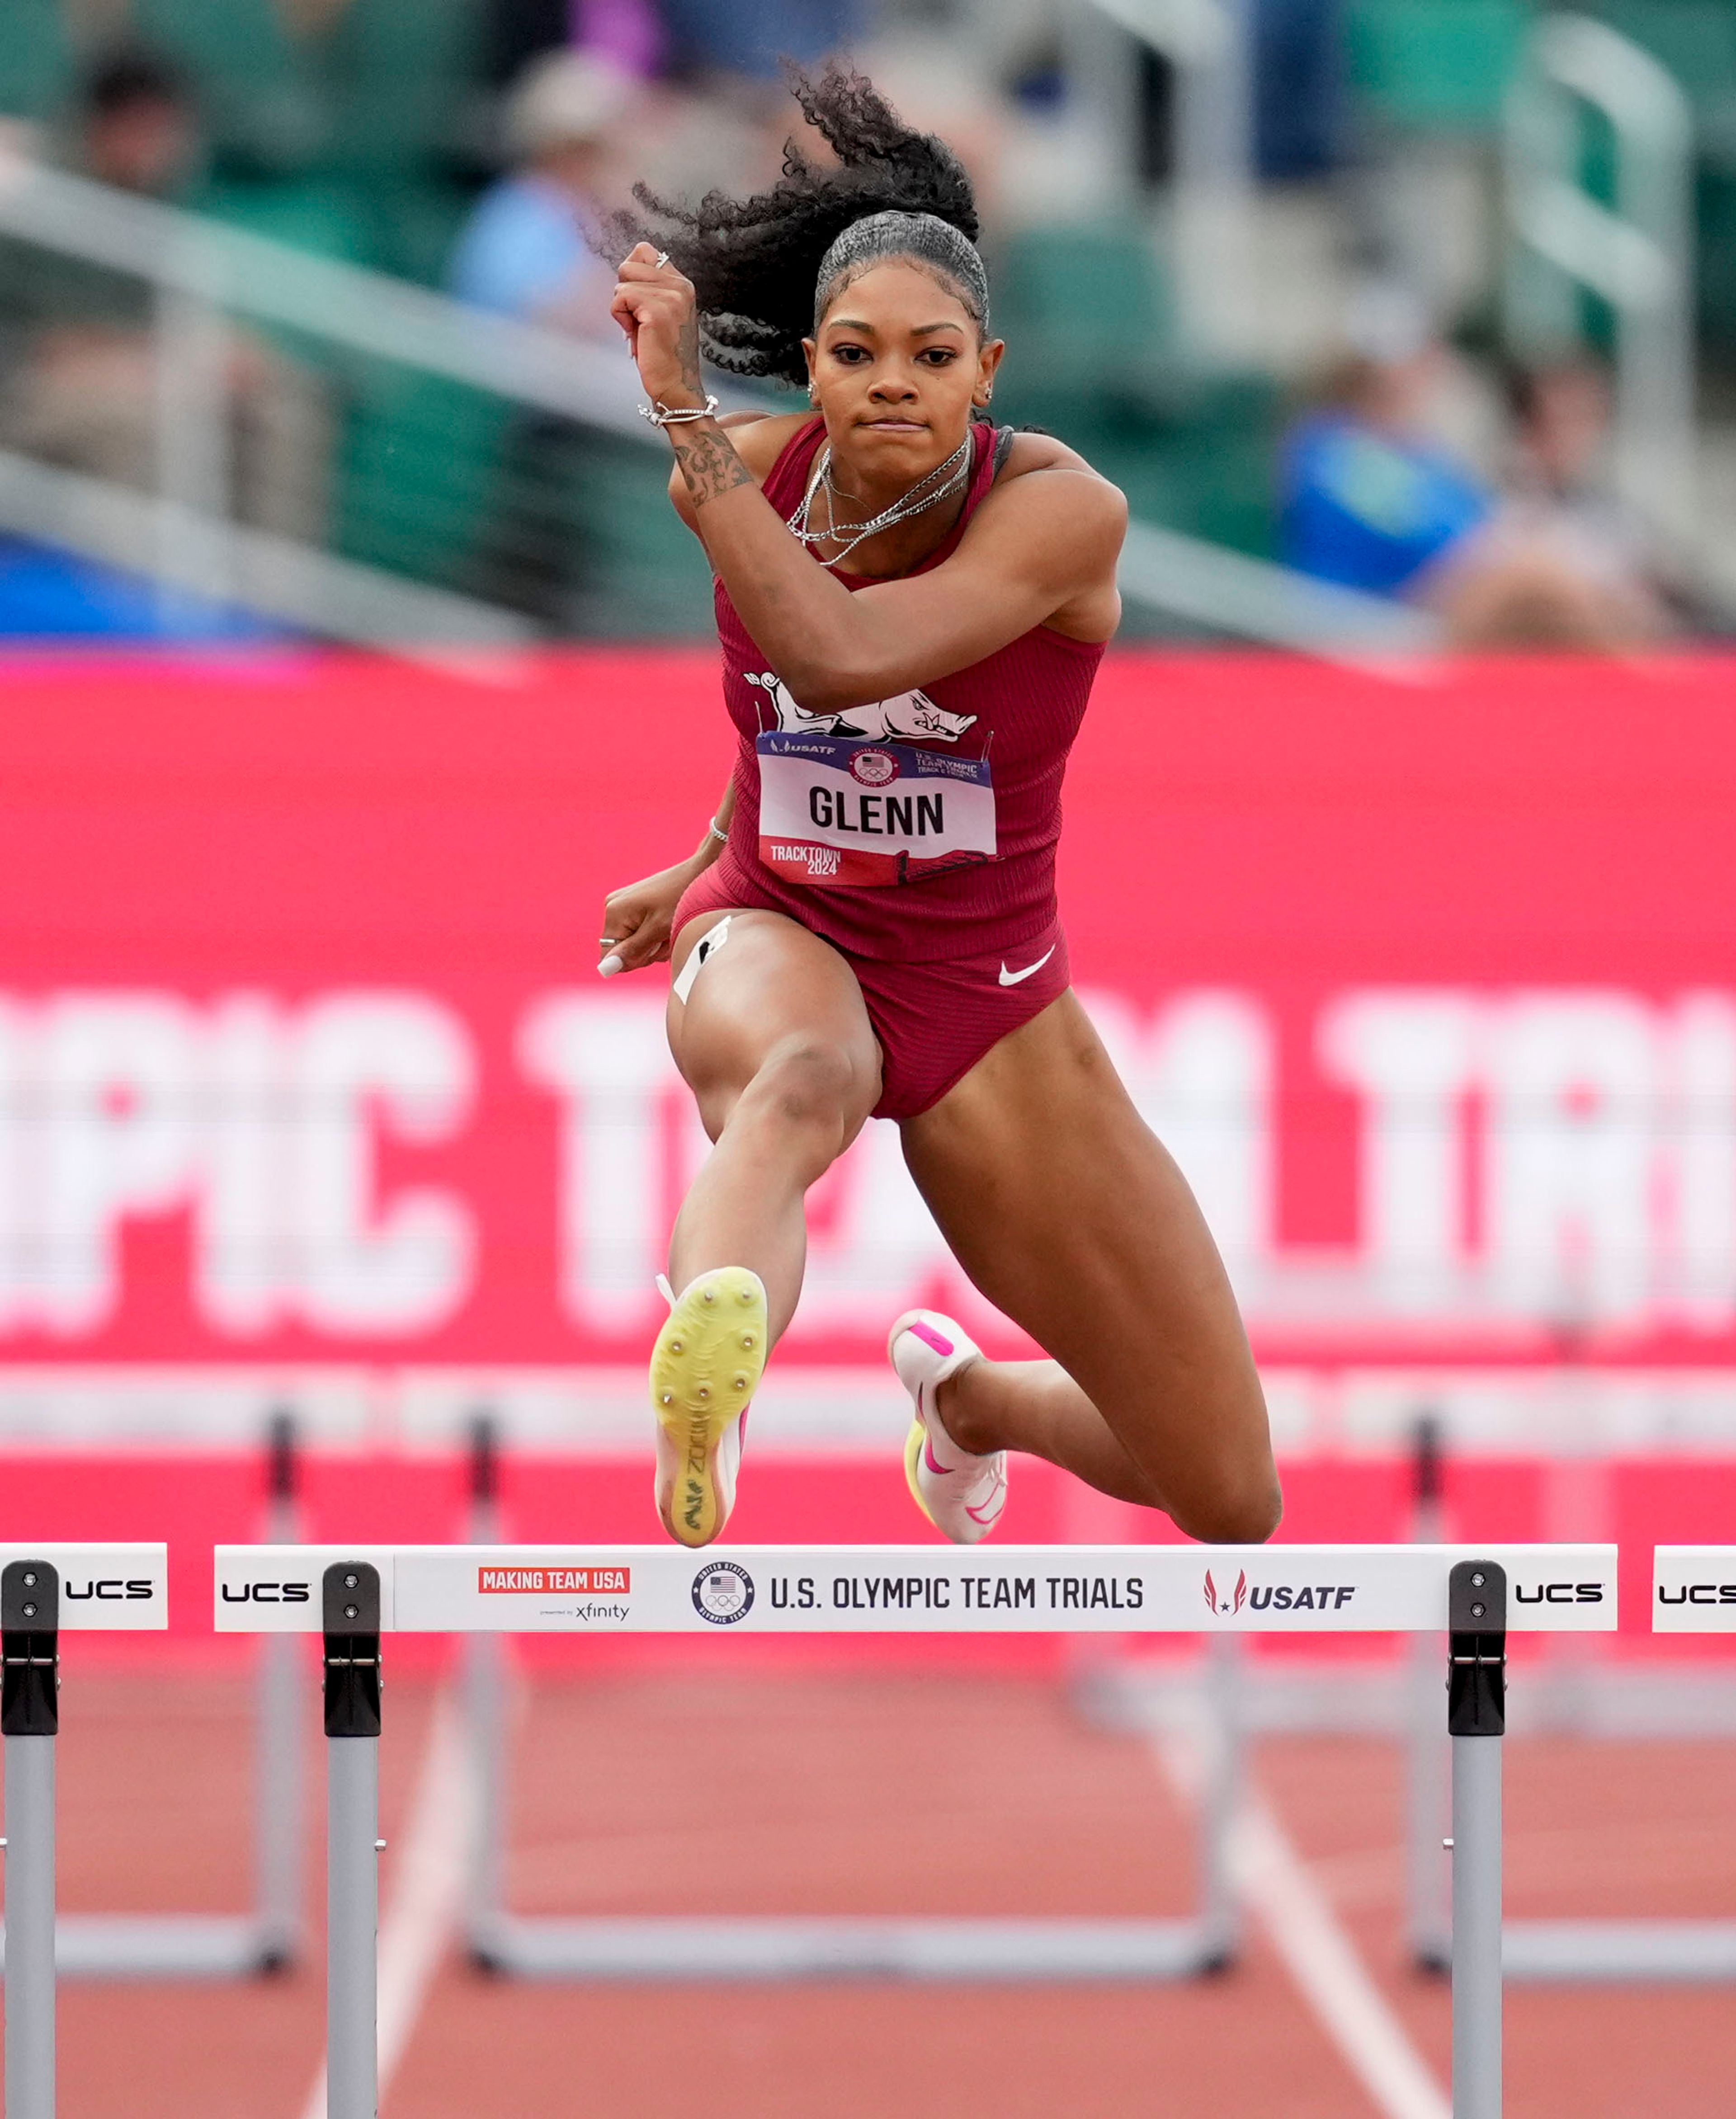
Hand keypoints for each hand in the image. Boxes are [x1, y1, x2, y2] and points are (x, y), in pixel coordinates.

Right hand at [596, 855, 703, 976]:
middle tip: (666, 936)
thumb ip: (631, 951)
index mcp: (614, 913)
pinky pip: (642, 934)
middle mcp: (614, 908)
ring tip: (671, 928)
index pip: (610, 956)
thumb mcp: (658, 930)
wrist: (698, 873)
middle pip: (624, 951)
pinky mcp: (636, 907)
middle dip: (648, 951)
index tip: (654, 946)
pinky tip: (670, 925)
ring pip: (636, 945)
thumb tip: (604, 970)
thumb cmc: (680, 898)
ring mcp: (624, 907)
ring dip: (657, 944)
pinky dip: (658, 935)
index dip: (633, 960)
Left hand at [610, 242, 704, 412]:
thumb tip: (626, 270)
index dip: (632, 275)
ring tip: (639, 331)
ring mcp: (671, 296)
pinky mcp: (657, 310)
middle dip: (625, 292)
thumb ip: (650, 289)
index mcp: (682, 284)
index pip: (645, 252)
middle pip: (629, 264)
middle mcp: (680, 286)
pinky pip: (620, 298)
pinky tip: (636, 336)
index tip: (639, 304)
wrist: (675, 386)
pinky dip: (620, 318)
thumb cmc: (662, 355)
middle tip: (638, 321)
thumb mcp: (660, 313)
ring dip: (622, 309)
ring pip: (623, 281)